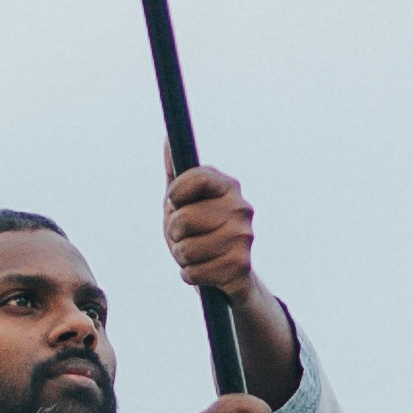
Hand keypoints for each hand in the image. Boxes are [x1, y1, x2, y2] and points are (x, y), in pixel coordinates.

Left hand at [163, 160, 253, 300]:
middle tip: (188, 235)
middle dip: (175, 233)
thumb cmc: (200, 231)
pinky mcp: (241, 265)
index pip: (192, 178)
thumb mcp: (185, 201)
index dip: (175, 195)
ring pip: (186, 248)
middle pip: (182, 218)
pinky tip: (205, 270)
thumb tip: (168, 138)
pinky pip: (194, 271)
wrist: (229, 274)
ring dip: (183, 256)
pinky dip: (191, 274)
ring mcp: (244, 236)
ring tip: (197, 254)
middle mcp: (241, 207)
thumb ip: (176, 172)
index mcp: (228, 186)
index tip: (177, 203)